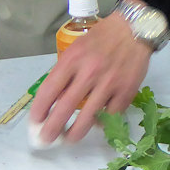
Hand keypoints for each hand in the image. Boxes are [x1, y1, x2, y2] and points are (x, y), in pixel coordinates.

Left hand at [29, 12, 151, 143]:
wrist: (134, 30)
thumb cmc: (102, 38)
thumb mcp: (77, 48)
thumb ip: (66, 71)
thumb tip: (54, 99)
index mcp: (73, 60)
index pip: (49, 91)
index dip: (39, 111)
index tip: (35, 122)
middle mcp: (89, 73)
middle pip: (65, 108)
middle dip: (52, 129)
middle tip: (46, 140)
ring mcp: (109, 83)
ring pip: (88, 117)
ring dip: (75, 133)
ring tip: (69, 139)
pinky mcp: (126, 91)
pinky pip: (111, 114)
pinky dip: (103, 122)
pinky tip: (97, 124)